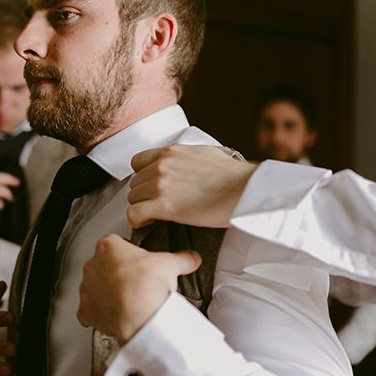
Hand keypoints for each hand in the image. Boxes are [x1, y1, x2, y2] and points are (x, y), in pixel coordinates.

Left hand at [77, 234, 200, 343]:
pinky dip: (98, 312)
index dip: (130, 252)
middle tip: (136, 281)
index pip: (117, 243)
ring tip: (127, 299)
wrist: (140, 317)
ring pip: (95, 286)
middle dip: (117, 271)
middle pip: (104, 264)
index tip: (139, 261)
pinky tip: (112, 314)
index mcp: (109, 247)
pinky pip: (88, 310)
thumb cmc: (147, 287)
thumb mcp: (171, 264)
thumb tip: (191, 258)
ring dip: (107, 291)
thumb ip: (182, 258)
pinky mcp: (87, 310)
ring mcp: (88, 288)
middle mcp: (93, 265)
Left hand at [127, 146, 256, 228]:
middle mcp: (161, 166)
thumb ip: (187, 158)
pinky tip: (148, 223)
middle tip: (156, 205)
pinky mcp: (162, 206)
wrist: (242, 188)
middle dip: (144, 195)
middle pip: (135, 183)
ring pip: (133, 199)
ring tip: (156, 215)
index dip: (142, 176)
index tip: (149, 186)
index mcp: (171, 153)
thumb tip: (188, 164)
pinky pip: (134, 214)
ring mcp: (160, 185)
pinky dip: (138, 221)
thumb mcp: (205, 153)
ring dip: (142, 208)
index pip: (137, 162)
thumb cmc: (232, 175)